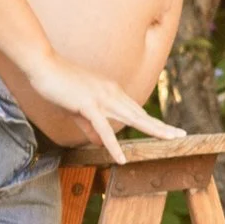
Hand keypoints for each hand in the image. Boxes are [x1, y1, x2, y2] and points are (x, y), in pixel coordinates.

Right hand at [19, 51, 184, 160]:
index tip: (169, 131)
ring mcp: (102, 97)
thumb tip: (100, 143)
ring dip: (152, 130)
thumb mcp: (78, 110)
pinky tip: (121, 158)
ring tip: (169, 141)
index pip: (137, 110)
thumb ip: (91, 127)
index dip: (153, 122)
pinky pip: (103, 128)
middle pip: (141, 114)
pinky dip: (113, 145)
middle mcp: (112, 93)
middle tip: (182, 136)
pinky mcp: (88, 104)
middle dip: (162, 126)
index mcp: (111, 92)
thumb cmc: (58, 85)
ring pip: (132, 118)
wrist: (42, 64)